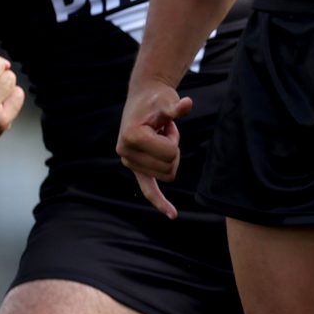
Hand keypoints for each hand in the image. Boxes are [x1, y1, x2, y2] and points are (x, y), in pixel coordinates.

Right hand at [116, 75, 191, 218]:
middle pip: (169, 166)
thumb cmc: (156, 100)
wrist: (143, 99)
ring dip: (170, 155)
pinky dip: (160, 203)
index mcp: (132, 137)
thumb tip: (186, 104)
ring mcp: (130, 162)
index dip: (174, 140)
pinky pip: (149, 190)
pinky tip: (172, 215)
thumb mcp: (166, 101)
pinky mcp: (136, 168)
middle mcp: (126, 152)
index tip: (164, 125)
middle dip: (173, 148)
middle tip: (163, 130)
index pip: (170, 154)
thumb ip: (176, 108)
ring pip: (167, 174)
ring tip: (160, 137)